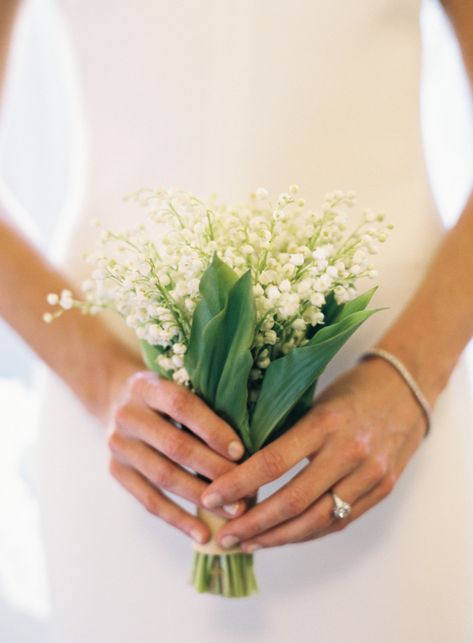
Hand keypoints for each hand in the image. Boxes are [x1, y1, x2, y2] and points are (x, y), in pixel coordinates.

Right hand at [105, 366, 246, 543]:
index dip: (212, 429)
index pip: (181, 406)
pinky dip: (178, 520)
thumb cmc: (167, 395)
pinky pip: (149, 501)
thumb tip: (252, 442)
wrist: (117, 399)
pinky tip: (203, 534)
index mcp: (146, 386)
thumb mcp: (180, 383)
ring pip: (164, 477)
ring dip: (202, 498)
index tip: (241, 452)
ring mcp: (118, 445)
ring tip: (234, 512)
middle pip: (175, 446)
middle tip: (247, 489)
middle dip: (214, 470)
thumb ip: (207, 404)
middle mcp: (127, 415)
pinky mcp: (116, 472)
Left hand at [200, 356, 427, 551]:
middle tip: (222, 535)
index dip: (238, 485)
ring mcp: (370, 475)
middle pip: (294, 501)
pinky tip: (280, 537)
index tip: (209, 498)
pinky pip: (338, 522)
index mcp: (326, 422)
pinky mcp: (382, 490)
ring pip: (316, 521)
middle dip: (252, 524)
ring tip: (246, 543)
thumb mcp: (314, 399)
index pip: (274, 462)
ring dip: (276, 538)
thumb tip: (236, 466)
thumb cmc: (350, 389)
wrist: (405, 390)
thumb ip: (285, 433)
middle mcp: (350, 451)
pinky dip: (306, 534)